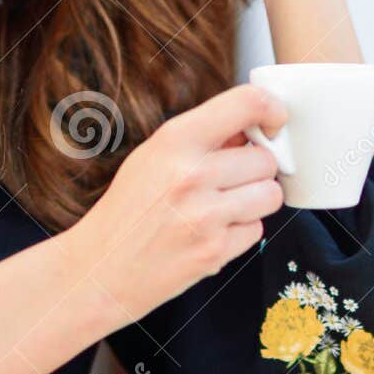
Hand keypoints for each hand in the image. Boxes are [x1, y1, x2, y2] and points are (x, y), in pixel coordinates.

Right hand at [70, 84, 288, 321]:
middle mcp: (192, 174)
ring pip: (271, 194)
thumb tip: (254, 128)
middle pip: (266, 159)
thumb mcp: (153, 156)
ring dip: (255, 200)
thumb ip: (203, 138)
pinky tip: (212, 231)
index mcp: (175, 140)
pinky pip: (258, 230)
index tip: (273, 122)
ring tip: (223, 206)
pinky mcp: (215, 252)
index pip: (247, 103)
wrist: (100, 269)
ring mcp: (205, 215)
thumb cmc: (128, 209)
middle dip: (255, 169)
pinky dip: (242, 231)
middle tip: (229, 180)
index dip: (271, 110)